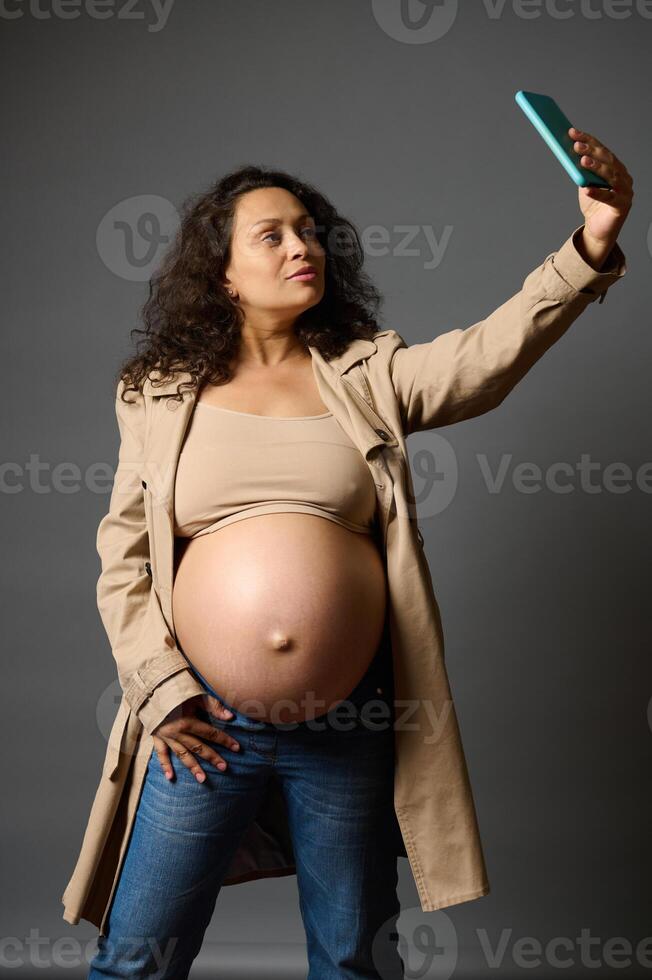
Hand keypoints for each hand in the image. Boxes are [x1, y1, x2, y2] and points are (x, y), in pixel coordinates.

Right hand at [152, 693, 240, 782]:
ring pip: (182, 755)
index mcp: (188, 721)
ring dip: (192, 767)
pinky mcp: (156, 737)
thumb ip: (213, 706)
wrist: (149, 688)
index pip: (211, 733)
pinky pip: (161, 754)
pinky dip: (165, 766)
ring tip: (202, 779)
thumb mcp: (195, 694)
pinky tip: (170, 777)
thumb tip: (230, 716)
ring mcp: (166, 737)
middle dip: (212, 757)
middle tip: (224, 768)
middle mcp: (177, 732)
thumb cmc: (175, 689)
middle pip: (198, 747)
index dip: (225, 740)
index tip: (237, 748)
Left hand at [569, 126, 633, 248]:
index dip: (588, 140)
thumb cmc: (593, 205)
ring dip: (596, 167)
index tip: (573, 132)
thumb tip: (569, 153)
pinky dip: (598, 193)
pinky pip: (609, 198)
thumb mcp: (585, 183)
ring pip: (611, 176)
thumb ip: (581, 171)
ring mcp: (625, 191)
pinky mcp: (621, 207)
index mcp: (615, 168)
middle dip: (591, 151)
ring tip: (582, 161)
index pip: (602, 150)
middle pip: (607, 160)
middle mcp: (623, 176)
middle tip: (576, 145)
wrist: (598, 230)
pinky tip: (587, 189)